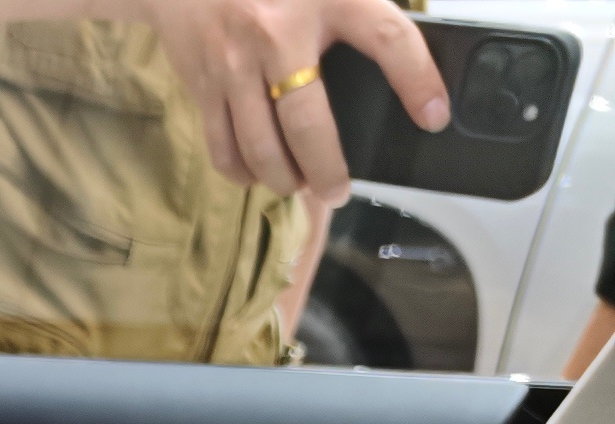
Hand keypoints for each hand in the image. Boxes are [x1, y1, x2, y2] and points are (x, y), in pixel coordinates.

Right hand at [138, 0, 449, 198]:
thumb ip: (358, 5)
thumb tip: (391, 52)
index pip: (387, 39)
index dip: (417, 80)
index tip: (434, 116)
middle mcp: (279, 34)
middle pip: (307, 123)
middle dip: (325, 170)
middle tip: (338, 191)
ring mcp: (235, 64)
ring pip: (260, 147)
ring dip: (282, 179)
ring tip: (297, 186)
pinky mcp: (204, 85)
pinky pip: (222, 145)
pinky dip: (241, 171)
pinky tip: (257, 174)